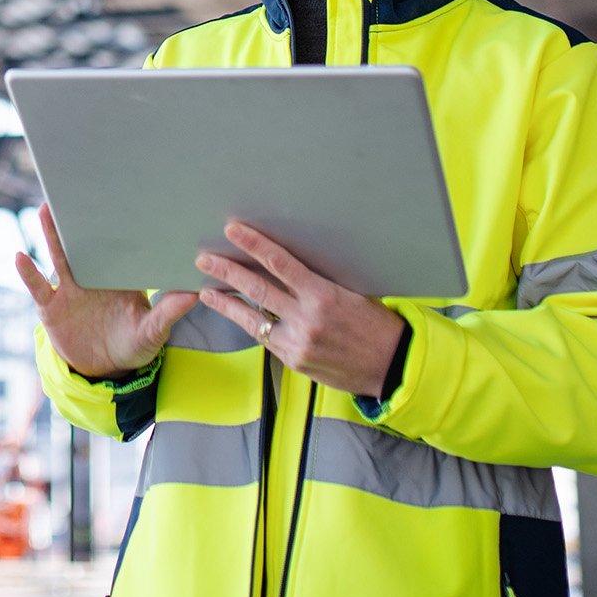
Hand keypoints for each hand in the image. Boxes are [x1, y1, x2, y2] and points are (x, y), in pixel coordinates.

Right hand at [16, 203, 195, 380]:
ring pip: (58, 257)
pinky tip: (19, 257)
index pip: (116, 246)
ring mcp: (68, 290)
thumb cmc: (134, 346)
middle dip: (79, 219)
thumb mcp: (153, 331)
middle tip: (75, 190)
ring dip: (51, 234)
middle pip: (83, 244)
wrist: (104, 370)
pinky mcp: (51, 308)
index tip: (117, 199)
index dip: (114, 225)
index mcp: (117, 277)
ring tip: (46, 209)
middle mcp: (91, 277)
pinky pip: (38, 287)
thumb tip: (194, 294)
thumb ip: (168, 313)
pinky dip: (28, 273)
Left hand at [194, 220, 405, 397]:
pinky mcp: (294, 361)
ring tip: (206, 290)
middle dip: (227, 271)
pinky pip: (266, 338)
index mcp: (323, 295)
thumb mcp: (351, 294)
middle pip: (257, 289)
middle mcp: (306, 319)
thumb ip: (318, 284)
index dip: (254, 245)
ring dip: (227, 302)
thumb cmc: (375, 323)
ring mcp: (297, 342)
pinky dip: (250, 324)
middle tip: (204, 258)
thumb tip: (286, 267)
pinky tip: (236, 314)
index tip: (233, 230)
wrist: (391, 365)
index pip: (280, 263)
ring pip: (252, 319)